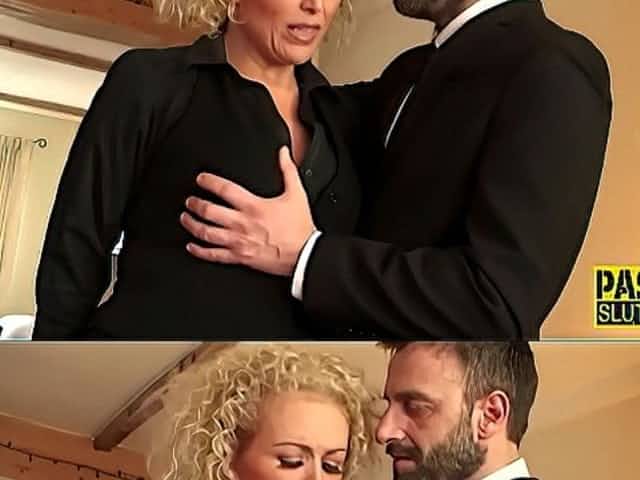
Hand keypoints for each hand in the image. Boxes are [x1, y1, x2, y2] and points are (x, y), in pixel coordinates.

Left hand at [180, 146, 315, 275]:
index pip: (224, 189)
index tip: (201, 179)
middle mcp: (241, 223)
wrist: (304, 255)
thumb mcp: (296, 194)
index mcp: (253, 206)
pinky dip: (199, 251)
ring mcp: (238, 241)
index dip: (209, 181)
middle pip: (209, 211)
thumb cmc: (300, 227)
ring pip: (206, 232)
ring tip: (186, 218)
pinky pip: (214, 254)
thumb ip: (288, 170)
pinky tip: (192, 246)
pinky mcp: (240, 257)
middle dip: (195, 204)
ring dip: (192, 224)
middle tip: (189, 200)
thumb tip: (284, 152)